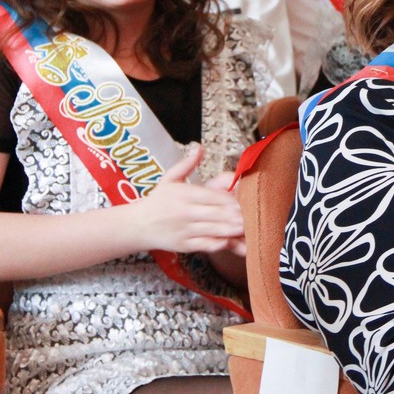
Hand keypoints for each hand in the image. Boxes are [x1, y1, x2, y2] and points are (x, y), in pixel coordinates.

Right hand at [129, 147, 244, 254]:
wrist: (137, 226)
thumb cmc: (157, 201)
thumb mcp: (169, 178)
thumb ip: (187, 164)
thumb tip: (199, 147)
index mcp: (185, 195)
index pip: (214, 196)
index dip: (233, 199)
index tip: (248, 200)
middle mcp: (186, 212)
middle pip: (218, 214)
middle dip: (238, 215)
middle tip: (256, 214)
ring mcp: (186, 230)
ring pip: (215, 230)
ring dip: (234, 229)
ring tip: (251, 227)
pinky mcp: (185, 245)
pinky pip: (206, 245)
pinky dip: (220, 243)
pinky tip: (233, 241)